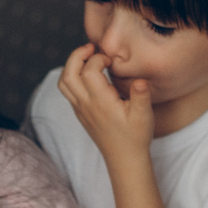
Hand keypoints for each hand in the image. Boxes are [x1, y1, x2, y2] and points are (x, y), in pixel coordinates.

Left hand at [55, 43, 154, 164]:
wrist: (124, 159)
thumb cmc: (135, 137)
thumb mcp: (144, 116)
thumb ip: (141, 96)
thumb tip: (140, 80)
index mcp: (101, 102)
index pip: (88, 71)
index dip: (98, 59)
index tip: (111, 60)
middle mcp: (86, 105)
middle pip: (68, 74)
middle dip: (77, 55)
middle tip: (92, 48)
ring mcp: (80, 109)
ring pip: (64, 82)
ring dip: (71, 65)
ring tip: (87, 57)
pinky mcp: (80, 112)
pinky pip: (67, 91)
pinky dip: (72, 76)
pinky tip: (88, 73)